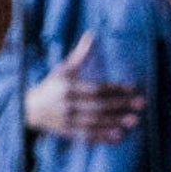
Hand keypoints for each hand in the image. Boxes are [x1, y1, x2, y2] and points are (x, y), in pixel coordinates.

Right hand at [23, 30, 143, 142]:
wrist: (29, 108)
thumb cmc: (51, 85)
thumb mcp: (63, 69)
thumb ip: (80, 55)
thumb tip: (91, 34)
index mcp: (67, 87)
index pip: (96, 88)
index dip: (115, 88)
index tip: (133, 88)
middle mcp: (67, 104)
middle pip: (99, 106)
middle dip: (121, 105)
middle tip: (140, 104)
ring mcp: (67, 120)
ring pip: (95, 122)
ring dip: (116, 121)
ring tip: (134, 120)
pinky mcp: (67, 132)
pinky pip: (88, 136)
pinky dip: (103, 136)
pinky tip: (118, 136)